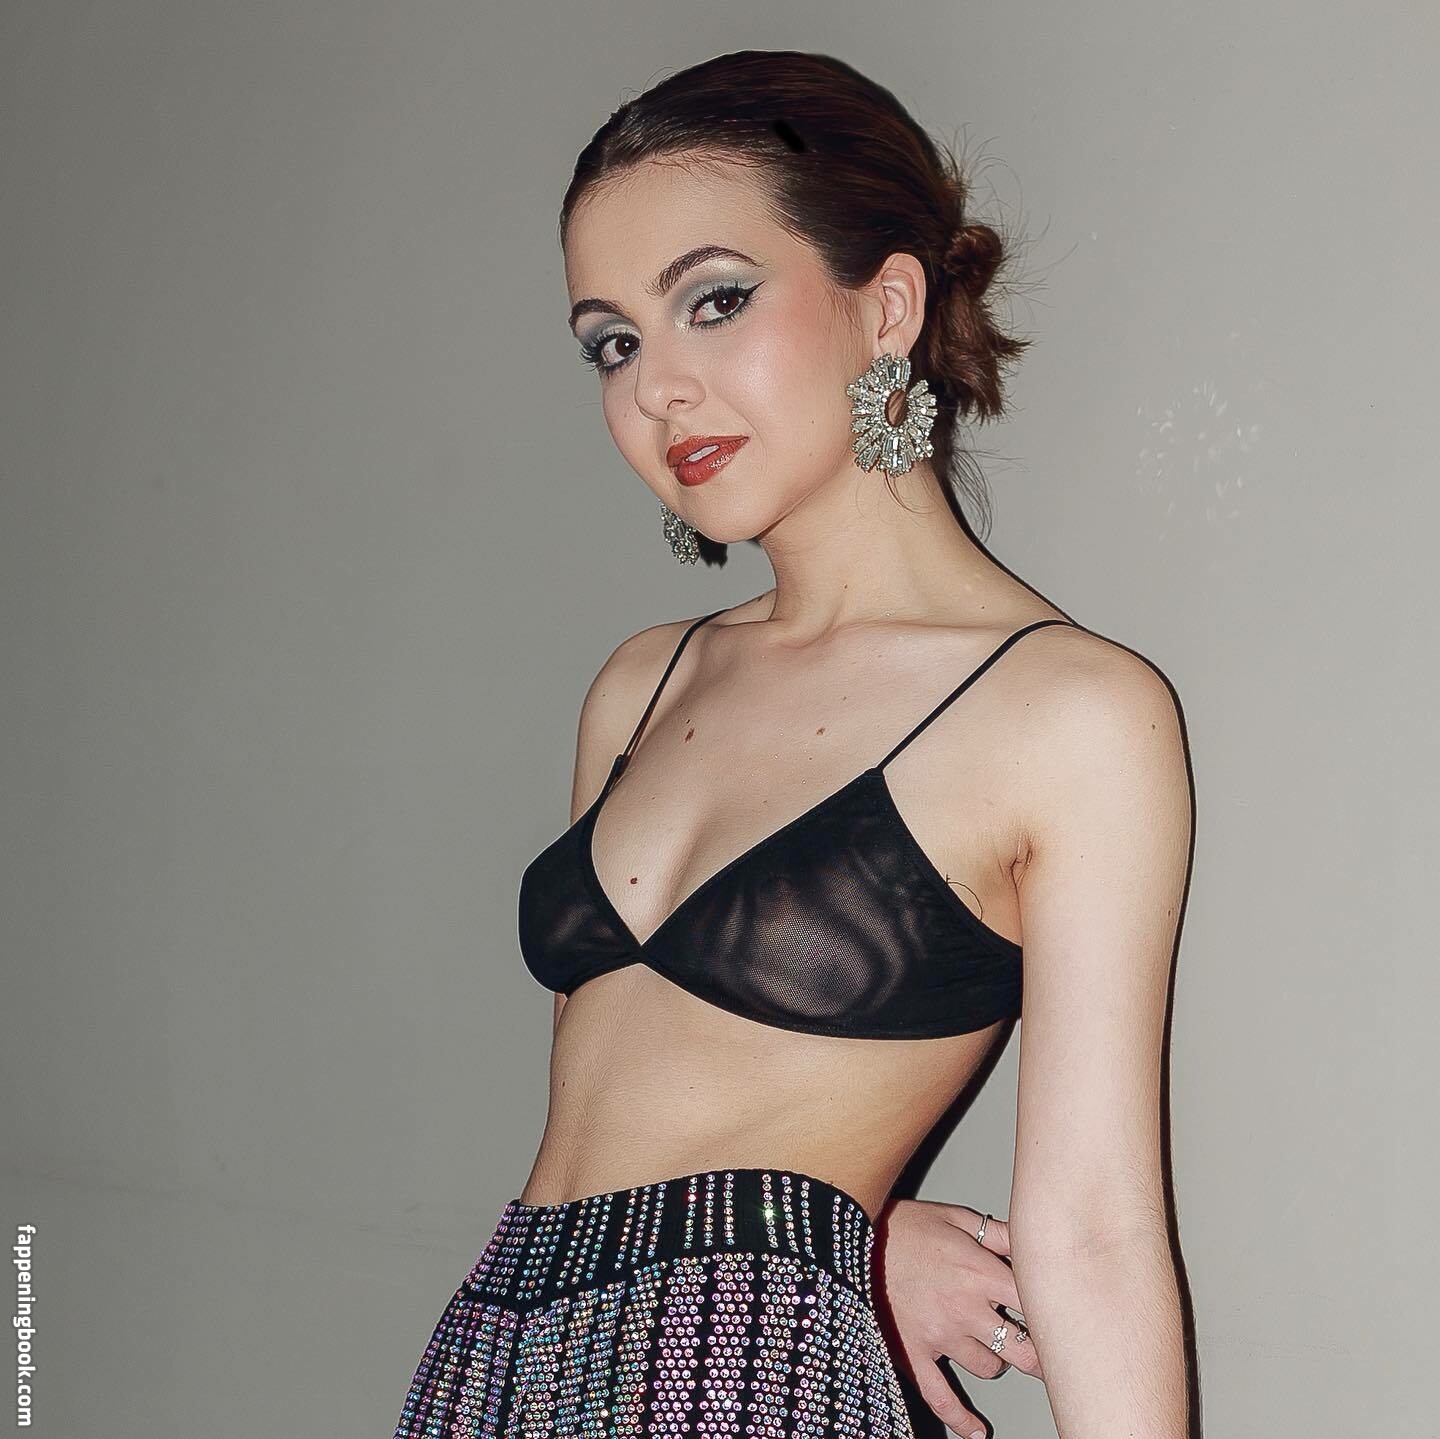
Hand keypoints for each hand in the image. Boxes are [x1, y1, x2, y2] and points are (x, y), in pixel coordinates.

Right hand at [874, 1198, 1041, 1438]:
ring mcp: (939, 1336)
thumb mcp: (951, 1217)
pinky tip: (975, 1430)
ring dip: (996, 1361)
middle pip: (1021, 1347)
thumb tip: (1028, 1239)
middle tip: (1050, 1357)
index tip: (1064, 1318)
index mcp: (978, 1273)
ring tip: (993, 1347)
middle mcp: (964, 1309)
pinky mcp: (913, 1354)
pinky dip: (960, 1419)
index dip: (1053, 1312)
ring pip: (988, 1367)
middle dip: (1039, 1354)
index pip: (1033, 1303)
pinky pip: (940, 1395)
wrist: (850, 1240)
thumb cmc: (902, 1226)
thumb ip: (994, 1232)